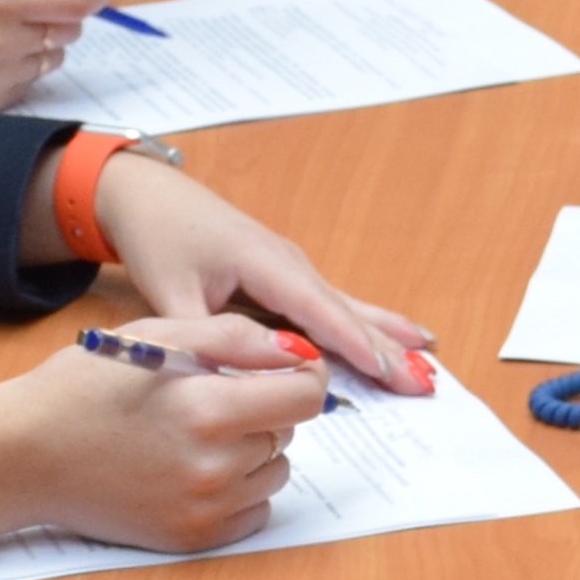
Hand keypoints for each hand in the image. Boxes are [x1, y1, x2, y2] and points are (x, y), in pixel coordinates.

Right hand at [0, 312, 323, 550]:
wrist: (23, 456)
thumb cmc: (81, 388)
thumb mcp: (153, 336)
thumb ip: (233, 337)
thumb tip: (297, 351)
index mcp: (206, 407)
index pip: (306, 396)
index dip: (300, 376)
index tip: (281, 371)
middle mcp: (214, 465)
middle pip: (287, 431)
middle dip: (261, 408)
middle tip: (206, 398)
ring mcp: (204, 508)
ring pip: (274, 471)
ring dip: (252, 450)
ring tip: (194, 435)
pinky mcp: (192, 538)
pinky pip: (254, 512)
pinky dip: (239, 490)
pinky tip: (192, 470)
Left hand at [82, 152, 431, 387]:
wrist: (150, 196)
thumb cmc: (160, 238)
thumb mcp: (168, 293)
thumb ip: (201, 337)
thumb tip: (230, 381)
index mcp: (263, 262)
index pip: (315, 309)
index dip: (351, 343)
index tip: (385, 372)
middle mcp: (289, 263)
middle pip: (345, 311)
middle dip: (387, 348)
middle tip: (425, 383)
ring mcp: (293, 268)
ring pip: (347, 308)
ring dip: (388, 337)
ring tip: (429, 361)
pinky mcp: (288, 276)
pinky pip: (334, 306)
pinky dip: (368, 325)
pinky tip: (401, 336)